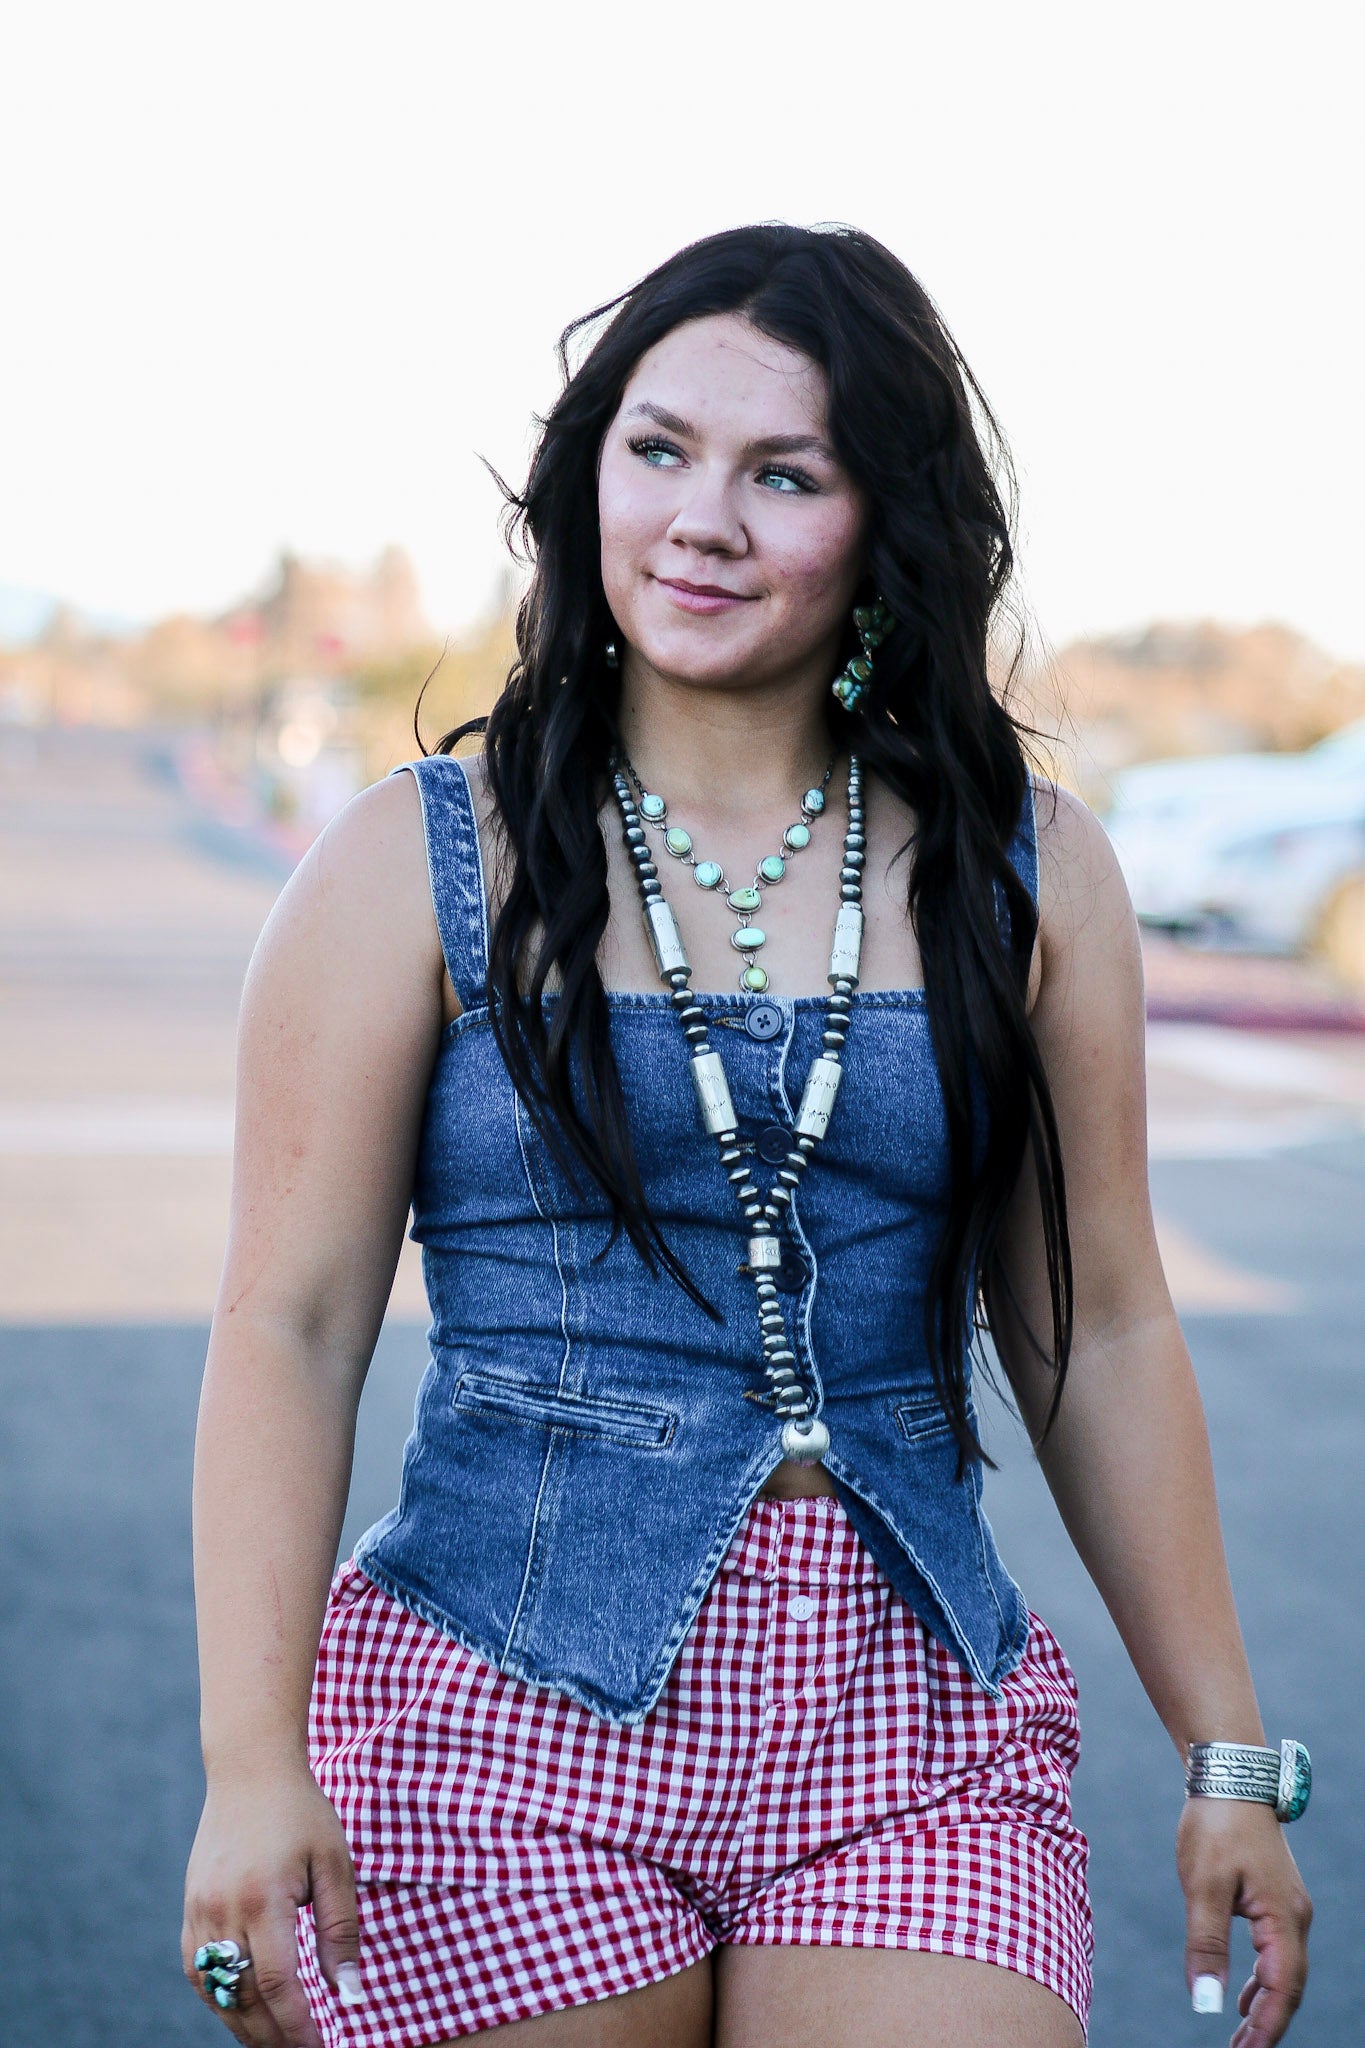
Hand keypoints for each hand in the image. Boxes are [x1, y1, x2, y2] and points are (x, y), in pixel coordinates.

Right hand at [182, 1762, 361, 2046]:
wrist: (250, 1770)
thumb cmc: (302, 1813)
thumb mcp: (335, 1864)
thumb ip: (340, 1931)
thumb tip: (350, 1994)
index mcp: (264, 1899)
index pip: (277, 1985)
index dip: (298, 2027)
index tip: (320, 2047)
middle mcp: (223, 1910)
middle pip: (244, 1998)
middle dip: (273, 2036)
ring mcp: (200, 1911)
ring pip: (217, 1992)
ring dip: (245, 2024)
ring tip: (276, 2040)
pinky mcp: (190, 1908)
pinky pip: (198, 1971)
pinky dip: (220, 1998)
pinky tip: (244, 2008)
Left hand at [1177, 1795, 1311, 2045]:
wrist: (1230, 1774)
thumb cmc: (1215, 1826)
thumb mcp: (1202, 1886)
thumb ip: (1206, 1945)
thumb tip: (1205, 2003)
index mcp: (1282, 1918)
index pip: (1282, 1989)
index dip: (1266, 2026)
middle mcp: (1295, 1916)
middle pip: (1289, 1985)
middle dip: (1267, 2023)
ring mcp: (1288, 1906)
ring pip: (1284, 1970)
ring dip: (1265, 2004)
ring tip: (1241, 2035)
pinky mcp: (1275, 1896)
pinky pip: (1276, 1951)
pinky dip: (1263, 1978)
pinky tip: (1242, 1995)